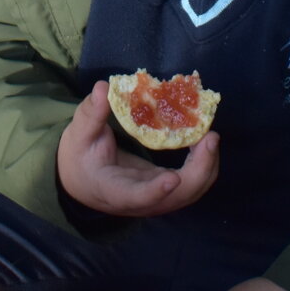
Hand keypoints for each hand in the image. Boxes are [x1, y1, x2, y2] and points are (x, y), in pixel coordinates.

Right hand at [56, 81, 218, 216]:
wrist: (82, 179)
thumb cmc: (79, 157)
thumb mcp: (78, 134)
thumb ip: (91, 113)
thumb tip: (103, 88)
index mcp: (114, 190)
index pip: (137, 197)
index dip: (155, 191)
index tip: (172, 179)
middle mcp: (141, 201)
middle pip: (177, 197)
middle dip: (199, 170)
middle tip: (210, 137)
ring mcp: (157, 197)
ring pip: (190, 192)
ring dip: (206, 166)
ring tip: (211, 136)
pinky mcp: (166, 189)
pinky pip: (192, 182)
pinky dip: (203, 164)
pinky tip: (205, 139)